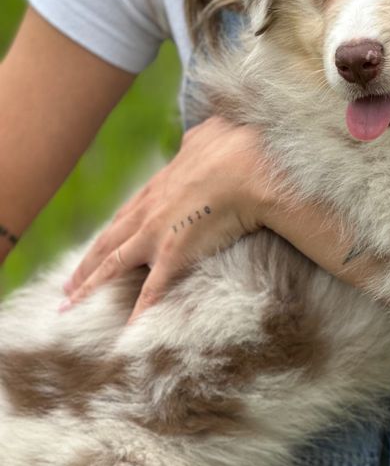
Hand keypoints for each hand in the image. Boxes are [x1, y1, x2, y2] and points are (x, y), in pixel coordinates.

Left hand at [62, 118, 274, 320]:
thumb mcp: (209, 136)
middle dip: (84, 265)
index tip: (96, 247)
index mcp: (157, 187)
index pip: (124, 215)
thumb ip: (198, 140)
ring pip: (111, 266)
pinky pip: (151, 291)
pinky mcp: (173, 254)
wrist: (246, 167)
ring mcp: (155, 234)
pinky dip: (138, 312)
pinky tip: (128, 330)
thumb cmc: (233, 148)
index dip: (108, 234)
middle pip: (106, 242)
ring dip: (88, 286)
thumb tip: (200, 135)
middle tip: (68, 285)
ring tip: (71, 305)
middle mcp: (147, 212)